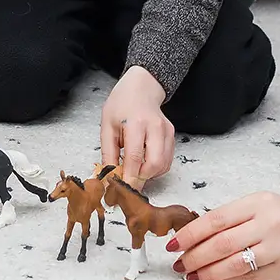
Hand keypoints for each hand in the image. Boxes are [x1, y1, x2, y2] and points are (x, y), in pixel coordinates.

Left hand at [101, 66, 172, 185]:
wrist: (140, 88)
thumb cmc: (121, 105)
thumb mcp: (107, 126)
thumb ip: (109, 154)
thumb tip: (109, 178)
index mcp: (135, 123)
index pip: (135, 157)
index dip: (129, 178)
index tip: (120, 191)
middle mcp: (155, 127)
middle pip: (154, 164)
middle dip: (141, 178)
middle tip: (128, 182)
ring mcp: (166, 131)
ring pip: (163, 165)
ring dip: (148, 174)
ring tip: (135, 169)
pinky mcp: (172, 135)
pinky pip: (167, 160)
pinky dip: (156, 168)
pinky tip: (144, 162)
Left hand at [168, 192, 279, 279]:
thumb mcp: (263, 204)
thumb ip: (234, 216)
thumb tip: (196, 234)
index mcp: (258, 203)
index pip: (216, 219)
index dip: (190, 233)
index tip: (173, 243)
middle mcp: (268, 224)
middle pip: (221, 243)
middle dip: (194, 256)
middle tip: (178, 264)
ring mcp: (278, 248)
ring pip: (233, 264)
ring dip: (207, 272)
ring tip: (191, 276)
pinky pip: (249, 278)